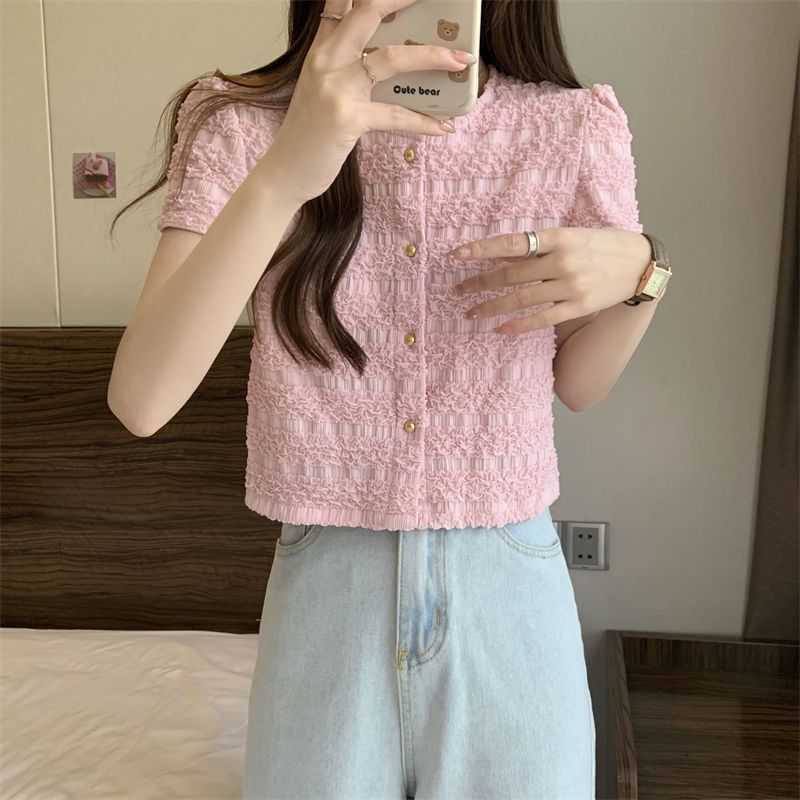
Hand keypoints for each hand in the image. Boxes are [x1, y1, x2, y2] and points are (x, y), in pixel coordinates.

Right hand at [264, 0, 476, 206]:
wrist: (285, 172)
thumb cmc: (308, 135)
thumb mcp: (320, 90)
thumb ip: (344, 67)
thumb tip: (388, 61)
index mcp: (320, 50)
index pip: (341, 3)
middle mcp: (325, 61)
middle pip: (368, 12)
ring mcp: (336, 88)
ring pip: (392, 58)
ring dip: (432, 57)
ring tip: (461, 61)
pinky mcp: (347, 118)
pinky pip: (396, 115)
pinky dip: (424, 121)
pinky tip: (444, 126)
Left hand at [450, 228, 652, 333]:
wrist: (641, 262)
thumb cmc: (601, 245)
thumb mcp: (571, 236)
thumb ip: (539, 248)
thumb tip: (502, 258)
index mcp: (559, 237)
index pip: (511, 243)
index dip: (482, 249)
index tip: (457, 255)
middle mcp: (563, 260)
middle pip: (511, 274)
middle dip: (479, 283)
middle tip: (458, 291)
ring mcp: (571, 285)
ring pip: (521, 298)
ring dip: (492, 307)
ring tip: (471, 313)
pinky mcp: (579, 306)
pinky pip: (542, 319)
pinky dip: (518, 324)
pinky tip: (500, 329)